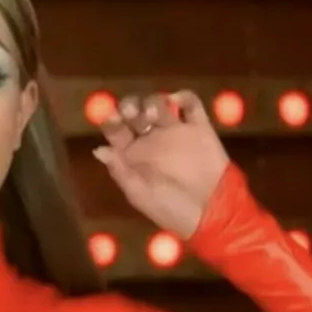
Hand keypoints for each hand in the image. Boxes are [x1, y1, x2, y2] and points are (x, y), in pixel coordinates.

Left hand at [93, 91, 228, 238]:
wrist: (212, 214)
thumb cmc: (172, 210)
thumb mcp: (140, 194)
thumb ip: (121, 170)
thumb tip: (99, 149)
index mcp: (133, 155)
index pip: (116, 129)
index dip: (111, 120)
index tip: (113, 118)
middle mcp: (152, 140)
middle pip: (134, 111)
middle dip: (130, 106)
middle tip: (131, 113)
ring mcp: (175, 132)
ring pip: (159, 103)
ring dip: (153, 102)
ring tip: (153, 117)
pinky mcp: (200, 129)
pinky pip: (191, 104)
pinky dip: (182, 96)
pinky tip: (176, 103)